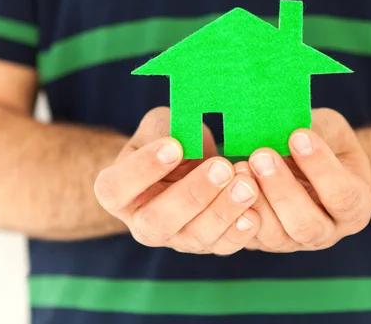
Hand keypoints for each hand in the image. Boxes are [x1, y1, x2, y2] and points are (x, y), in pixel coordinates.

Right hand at [94, 107, 260, 254]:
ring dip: (222, 212)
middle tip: (222, 168)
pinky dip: (240, 231)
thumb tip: (183, 139)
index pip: (117, 188)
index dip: (143, 169)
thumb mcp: (160, 125)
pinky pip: (222, 245)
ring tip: (246, 185)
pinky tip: (254, 213)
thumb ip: (164, 130)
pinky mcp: (206, 244)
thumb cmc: (170, 139)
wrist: (189, 163)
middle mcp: (141, 222)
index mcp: (116, 191)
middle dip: (193, 195)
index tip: (174, 145)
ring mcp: (174, 238)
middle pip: (158, 221)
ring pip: (194, 237)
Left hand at [242, 108, 370, 252]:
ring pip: (276, 235)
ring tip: (241, 166)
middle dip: (282, 190)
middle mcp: (328, 232)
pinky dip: (236, 211)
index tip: (297, 136)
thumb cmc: (322, 142)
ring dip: (256, 200)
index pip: (343, 195)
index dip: (321, 167)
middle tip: (262, 155)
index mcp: (354, 206)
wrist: (302, 161)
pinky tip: (228, 183)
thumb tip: (293, 129)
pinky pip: (249, 236)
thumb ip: (318, 129)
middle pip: (307, 225)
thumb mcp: (329, 128)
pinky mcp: (264, 241)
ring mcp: (294, 242)